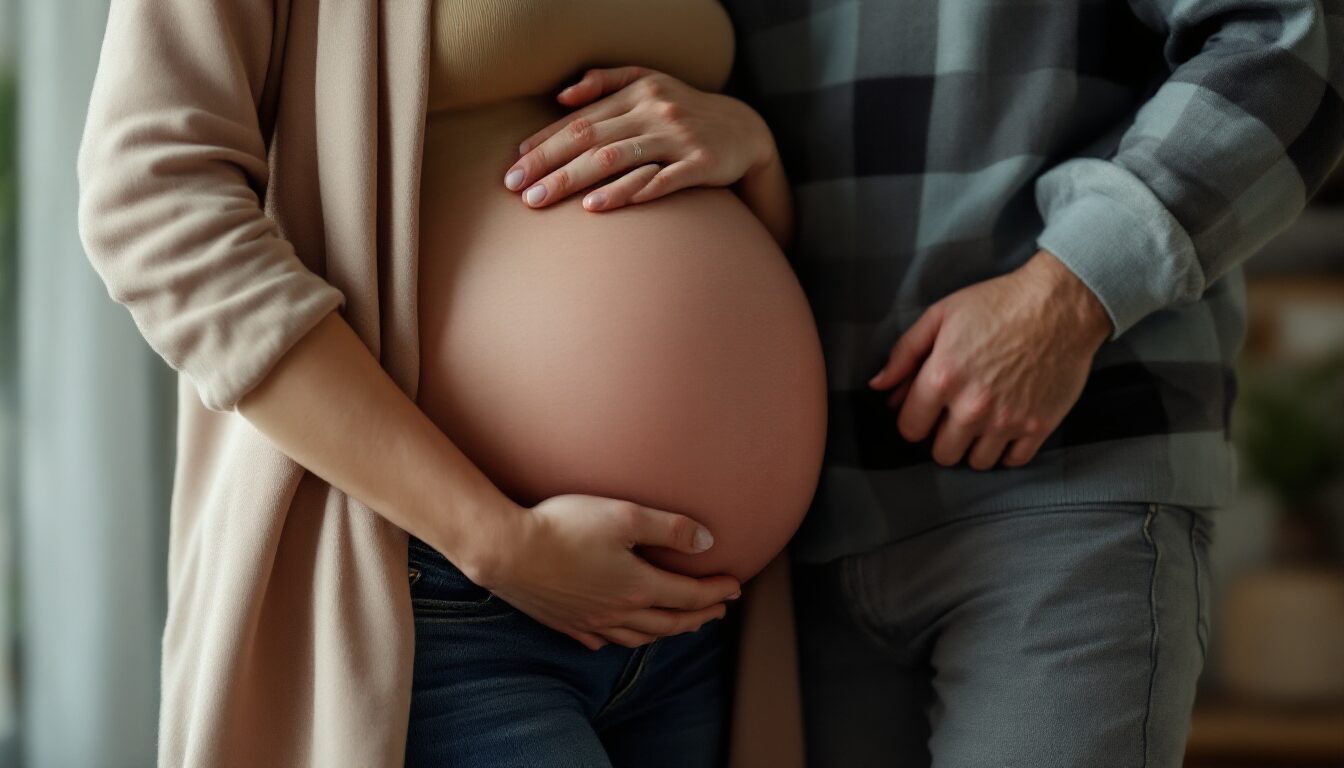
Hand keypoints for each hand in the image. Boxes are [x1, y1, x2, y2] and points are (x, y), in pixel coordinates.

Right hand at [473, 494, 741, 650]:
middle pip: (669, 623)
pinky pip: (600, 640)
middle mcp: (617, 612)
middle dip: (700, 617)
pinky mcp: (564, 622)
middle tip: (718, 610)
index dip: (717, 591)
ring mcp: (589, 621)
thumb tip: (708, 543)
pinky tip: (617, 635)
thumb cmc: (564, 526)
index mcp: (637, 587)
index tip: (735, 585)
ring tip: (679, 625)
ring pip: (638, 636)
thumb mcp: (624, 516)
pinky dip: (619, 639)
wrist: (505, 550)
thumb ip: (669, 529)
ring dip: (666, 632)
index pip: (690, 595)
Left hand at [503, 66, 779, 211]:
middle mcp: (654, 111)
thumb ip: (606, 82)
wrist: (746, 131)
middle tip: (518, 190)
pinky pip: (659, 180)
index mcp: (637, 92)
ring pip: (617, 159)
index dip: (545, 142)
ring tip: (544, 200)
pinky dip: (627, 192)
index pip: (580, 120)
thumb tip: (562, 96)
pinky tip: (597, 205)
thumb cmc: (685, 111)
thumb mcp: (650, 83)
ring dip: (575, 181)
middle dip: (549, 165)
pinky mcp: (701, 165)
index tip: (515, 165)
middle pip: (591, 140)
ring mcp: (678, 138)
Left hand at [867, 250, 1112, 469]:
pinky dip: (1006, 450)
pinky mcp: (1038, 426)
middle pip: (942, 454)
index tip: (924, 411)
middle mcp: (972, 407)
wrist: (1061, 304)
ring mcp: (1007, 420)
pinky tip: (1005, 428)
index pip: (909, 429)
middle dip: (941, 437)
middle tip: (953, 417)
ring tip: (980, 422)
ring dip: (973, 447)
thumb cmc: (998, 304)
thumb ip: (904, 353)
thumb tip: (879, 386)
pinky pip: (1013, 461)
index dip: (913, 420)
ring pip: (976, 463)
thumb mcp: (941, 315)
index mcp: (942, 378)